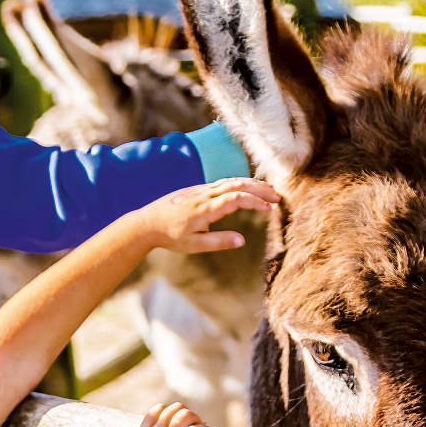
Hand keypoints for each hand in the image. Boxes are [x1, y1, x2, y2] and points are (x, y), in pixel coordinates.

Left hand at [135, 178, 277, 253]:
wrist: (147, 222)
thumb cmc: (170, 237)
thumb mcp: (193, 245)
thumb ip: (218, 242)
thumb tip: (241, 240)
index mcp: (205, 209)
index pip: (235, 199)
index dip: (254, 201)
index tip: (270, 208)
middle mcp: (204, 195)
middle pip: (237, 184)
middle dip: (259, 189)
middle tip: (278, 196)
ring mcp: (201, 190)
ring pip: (230, 181)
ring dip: (251, 183)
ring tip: (269, 189)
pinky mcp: (198, 189)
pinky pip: (222, 182)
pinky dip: (239, 183)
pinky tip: (247, 187)